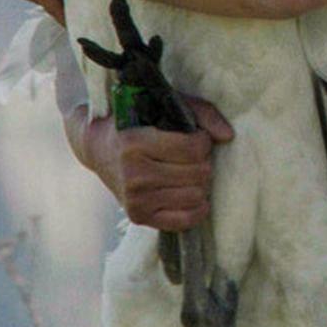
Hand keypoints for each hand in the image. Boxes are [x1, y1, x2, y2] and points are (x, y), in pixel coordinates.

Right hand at [64, 96, 234, 229]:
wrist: (97, 148)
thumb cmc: (135, 123)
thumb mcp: (164, 107)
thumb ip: (201, 113)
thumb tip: (228, 136)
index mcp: (135, 143)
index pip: (192, 148)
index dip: (203, 140)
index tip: (196, 137)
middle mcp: (133, 174)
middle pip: (198, 173)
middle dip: (203, 161)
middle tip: (192, 155)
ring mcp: (135, 199)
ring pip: (195, 195)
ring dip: (200, 183)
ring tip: (189, 171)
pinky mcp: (138, 216)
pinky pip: (183, 220)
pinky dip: (197, 209)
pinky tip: (193, 195)